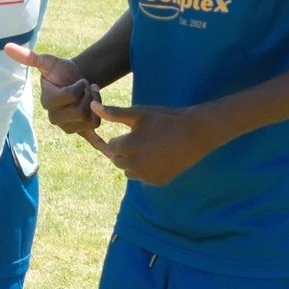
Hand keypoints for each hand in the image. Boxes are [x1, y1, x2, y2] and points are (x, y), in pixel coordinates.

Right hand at [5, 44, 101, 141]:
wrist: (76, 78)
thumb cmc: (60, 70)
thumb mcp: (47, 62)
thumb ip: (29, 57)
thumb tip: (6, 46)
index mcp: (47, 103)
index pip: (71, 97)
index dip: (80, 86)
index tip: (79, 80)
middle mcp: (56, 119)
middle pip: (82, 114)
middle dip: (90, 98)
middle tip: (88, 88)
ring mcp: (69, 126)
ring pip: (92, 121)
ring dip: (98, 105)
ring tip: (94, 96)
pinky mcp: (82, 130)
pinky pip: (92, 140)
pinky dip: (101, 147)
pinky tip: (110, 154)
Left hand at [87, 102, 222, 185]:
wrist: (196, 134)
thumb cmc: (165, 120)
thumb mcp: (139, 114)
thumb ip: (113, 113)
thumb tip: (92, 106)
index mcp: (126, 147)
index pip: (110, 146)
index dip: (121, 139)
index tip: (134, 133)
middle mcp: (133, 165)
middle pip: (117, 160)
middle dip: (124, 151)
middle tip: (142, 140)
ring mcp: (146, 176)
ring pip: (129, 171)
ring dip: (133, 162)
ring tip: (150, 149)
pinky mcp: (157, 182)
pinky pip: (143, 178)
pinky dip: (146, 170)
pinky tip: (159, 158)